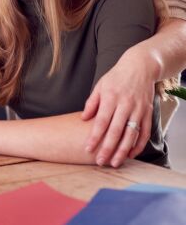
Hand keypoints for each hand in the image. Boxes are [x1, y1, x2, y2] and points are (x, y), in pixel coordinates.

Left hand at [81, 48, 155, 166]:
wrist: (140, 67)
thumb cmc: (116, 78)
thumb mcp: (100, 86)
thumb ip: (92, 102)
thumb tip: (83, 118)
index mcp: (110, 98)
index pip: (101, 121)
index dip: (95, 136)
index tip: (88, 148)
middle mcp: (125, 105)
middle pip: (116, 131)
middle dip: (107, 148)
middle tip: (100, 161)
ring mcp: (138, 110)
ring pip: (131, 134)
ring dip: (123, 150)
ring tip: (114, 163)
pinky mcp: (148, 113)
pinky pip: (144, 132)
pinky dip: (138, 145)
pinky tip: (130, 154)